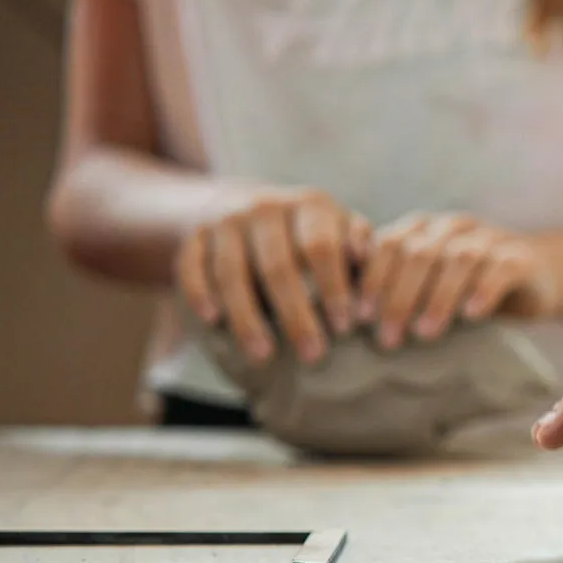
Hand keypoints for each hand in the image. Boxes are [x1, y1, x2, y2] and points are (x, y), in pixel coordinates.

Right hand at [175, 184, 370, 363]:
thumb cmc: (310, 234)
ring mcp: (226, 220)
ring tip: (263, 357)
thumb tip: (370, 269)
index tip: (345, 328)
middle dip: (296, 315)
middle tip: (313, 355)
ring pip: (233, 272)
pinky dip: (199, 292)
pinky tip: (213, 321)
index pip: (321, 248)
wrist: (245, 207)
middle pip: (278, 266)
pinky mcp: (194, 235)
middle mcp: (265, 206)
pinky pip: (191, 266)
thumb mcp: (341, 230)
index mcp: (310, 205)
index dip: (333, 288)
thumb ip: (361, 247)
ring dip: (247, 318)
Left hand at [357, 214, 557, 349]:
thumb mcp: (427, 282)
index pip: (389, 244)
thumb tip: (344, 315)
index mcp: (423, 229)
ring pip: (458, 258)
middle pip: (419, 253)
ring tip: (425, 334)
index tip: (359, 318)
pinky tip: (471, 316)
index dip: (373, 280)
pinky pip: (500, 268)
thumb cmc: (465, 287)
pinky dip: (483, 290)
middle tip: (388, 338)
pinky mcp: (520, 256)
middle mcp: (453, 227)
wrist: (532, 275)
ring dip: (438, 298)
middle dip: (399, 297)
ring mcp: (489, 238)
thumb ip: (392, 286)